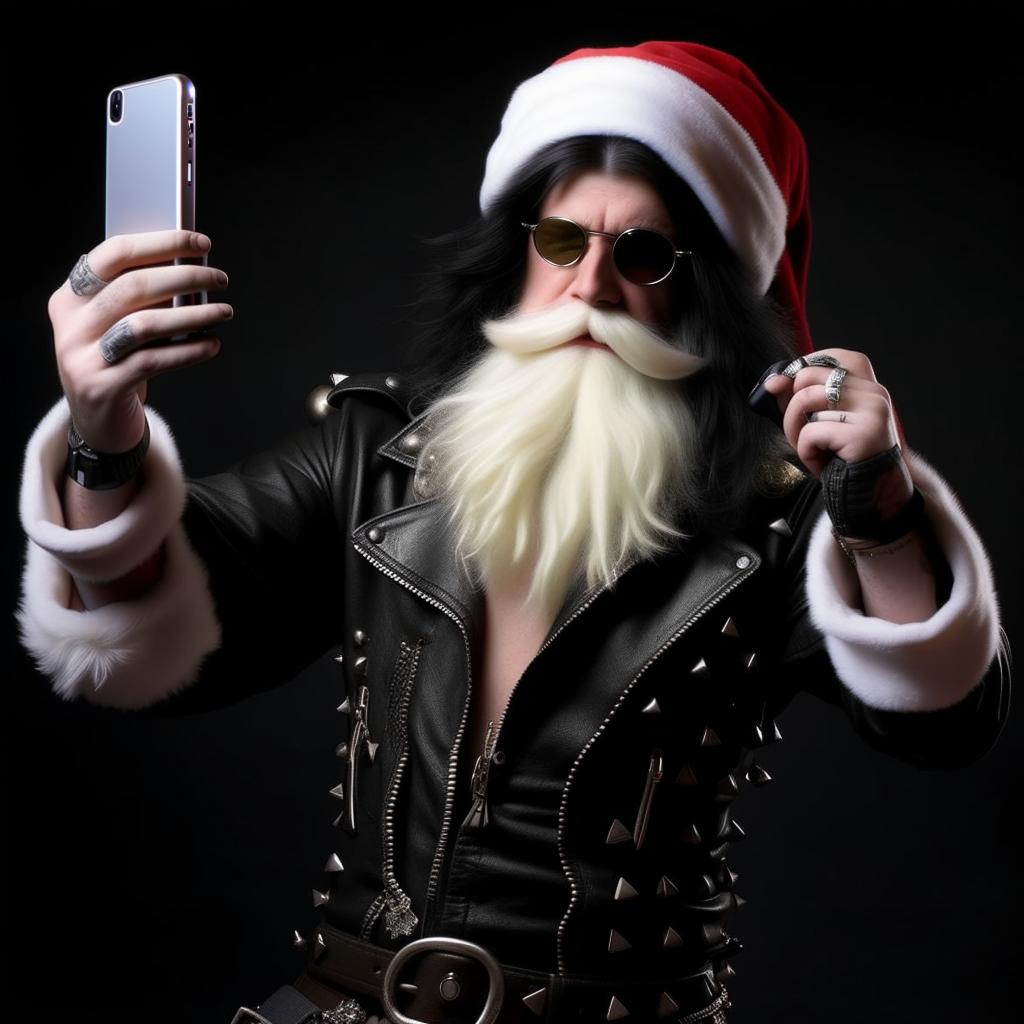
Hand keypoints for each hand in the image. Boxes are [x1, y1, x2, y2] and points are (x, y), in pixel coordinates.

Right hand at [48, 229, 232, 451]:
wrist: (98, 422)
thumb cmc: (117, 363)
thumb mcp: (116, 325)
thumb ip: (140, 298)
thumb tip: (191, 266)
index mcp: (71, 296)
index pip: (115, 254)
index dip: (162, 243)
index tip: (201, 243)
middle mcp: (71, 323)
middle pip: (133, 286)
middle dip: (185, 276)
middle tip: (220, 278)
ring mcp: (82, 356)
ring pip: (144, 324)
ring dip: (193, 314)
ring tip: (223, 312)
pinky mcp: (102, 386)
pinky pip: (153, 361)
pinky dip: (189, 351)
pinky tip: (212, 344)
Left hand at [761, 347, 915, 534]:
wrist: (874, 501)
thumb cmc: (844, 463)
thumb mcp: (823, 425)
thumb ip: (801, 401)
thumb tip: (772, 382)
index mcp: (869, 388)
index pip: (835, 356)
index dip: (804, 368)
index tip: (789, 391)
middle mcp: (875, 394)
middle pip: (810, 377)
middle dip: (791, 408)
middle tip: (799, 435)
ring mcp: (872, 412)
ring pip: (806, 401)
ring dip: (795, 432)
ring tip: (811, 451)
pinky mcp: (863, 434)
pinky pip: (812, 432)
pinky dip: (807, 453)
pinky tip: (822, 465)